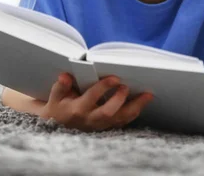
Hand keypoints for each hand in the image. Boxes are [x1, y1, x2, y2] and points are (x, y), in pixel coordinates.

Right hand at [38, 73, 153, 131]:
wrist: (59, 125)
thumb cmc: (59, 107)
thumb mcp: (55, 96)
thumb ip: (61, 86)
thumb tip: (65, 76)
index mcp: (77, 109)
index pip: (91, 98)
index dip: (103, 87)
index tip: (114, 78)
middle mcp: (90, 119)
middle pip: (109, 113)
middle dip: (119, 99)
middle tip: (127, 86)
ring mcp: (100, 125)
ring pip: (121, 119)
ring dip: (135, 107)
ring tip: (147, 95)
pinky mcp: (108, 127)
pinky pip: (124, 121)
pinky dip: (134, 112)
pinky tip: (143, 101)